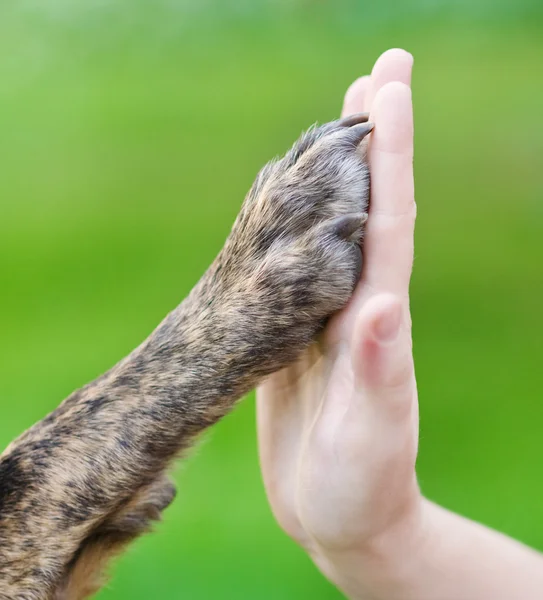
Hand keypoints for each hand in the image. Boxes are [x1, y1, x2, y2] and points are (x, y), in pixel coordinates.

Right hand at [256, 48, 418, 592]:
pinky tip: (285, 208)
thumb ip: (378, 374)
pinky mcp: (294, 337)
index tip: (387, 89)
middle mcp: (356, 307)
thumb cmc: (362, 487)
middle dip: (372, 140)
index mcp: (377, 320)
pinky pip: (293, 268)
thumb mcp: (372, 436)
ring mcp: (324, 319)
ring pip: (329, 230)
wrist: (343, 516)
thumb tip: (384, 304)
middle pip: (367, 208)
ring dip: (333, 175)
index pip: (390, 222)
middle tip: (376, 74)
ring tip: (333, 122)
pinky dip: (291, 228)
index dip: (389, 155)